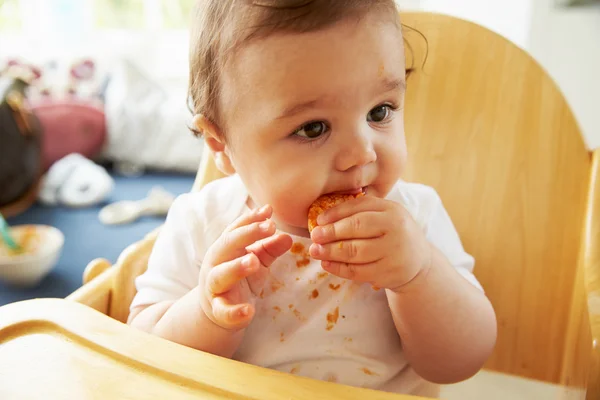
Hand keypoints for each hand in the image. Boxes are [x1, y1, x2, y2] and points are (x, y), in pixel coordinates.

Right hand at [199, 205, 291, 330]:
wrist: (217, 312)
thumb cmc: (238, 279)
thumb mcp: (256, 261)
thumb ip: (270, 248)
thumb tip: (287, 236)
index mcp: (225, 249)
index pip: (236, 229)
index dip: (251, 219)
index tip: (269, 210)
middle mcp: (215, 264)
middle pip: (227, 245)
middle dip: (247, 234)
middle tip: (270, 226)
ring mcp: (214, 287)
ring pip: (220, 275)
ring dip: (236, 267)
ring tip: (254, 261)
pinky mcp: (217, 310)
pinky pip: (223, 310)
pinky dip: (235, 312)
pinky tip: (249, 311)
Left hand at [308, 196, 432, 291]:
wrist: (419, 262)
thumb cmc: (393, 234)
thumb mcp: (385, 216)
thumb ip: (362, 211)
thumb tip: (324, 216)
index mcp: (392, 210)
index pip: (359, 207)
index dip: (336, 213)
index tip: (319, 220)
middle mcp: (395, 228)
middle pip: (356, 228)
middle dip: (331, 232)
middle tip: (314, 236)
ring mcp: (393, 252)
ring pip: (355, 251)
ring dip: (330, 251)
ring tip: (315, 251)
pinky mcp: (388, 273)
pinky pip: (358, 271)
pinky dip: (338, 268)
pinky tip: (326, 264)